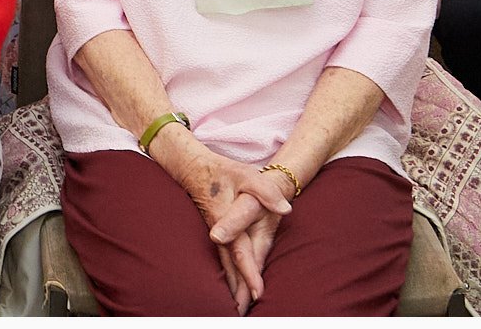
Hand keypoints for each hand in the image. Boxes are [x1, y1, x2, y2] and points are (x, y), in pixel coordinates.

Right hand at [175, 146, 291, 312]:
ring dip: (232, 286)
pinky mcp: (215, 233)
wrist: (193, 168)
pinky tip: (231, 286)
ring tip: (239, 308)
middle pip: (230, 266)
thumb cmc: (224, 172)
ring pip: (225, 265)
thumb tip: (286, 209)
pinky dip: (228, 274)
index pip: (240, 251)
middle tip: (246, 312)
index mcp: (226, 219)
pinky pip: (222, 258)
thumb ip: (266, 192)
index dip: (249, 273)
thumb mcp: (247, 175)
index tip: (257, 292)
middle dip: (239, 290)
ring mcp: (215, 234)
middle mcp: (218, 232)